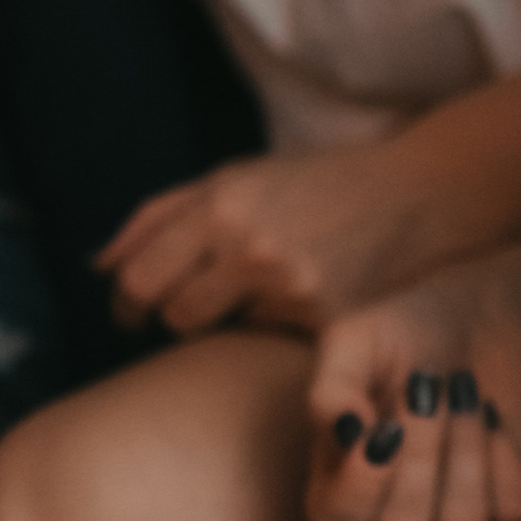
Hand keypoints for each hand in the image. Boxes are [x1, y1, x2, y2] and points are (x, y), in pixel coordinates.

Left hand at [101, 142, 434, 337]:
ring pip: (225, 335)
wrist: (424, 192)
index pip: (138, 279)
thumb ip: (159, 216)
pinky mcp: (329, 323)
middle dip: (177, 316)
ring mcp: (292, 290)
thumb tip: (96, 265)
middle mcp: (251, 248)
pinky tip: (305, 303)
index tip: (135, 310)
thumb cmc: (322, 182)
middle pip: (175, 317)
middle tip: (199, 309)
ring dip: (232, 322)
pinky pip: (274, 344)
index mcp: (222, 206)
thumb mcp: (236, 176)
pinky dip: (280, 330)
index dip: (128, 302)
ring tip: (264, 296)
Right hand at [304, 242, 520, 520]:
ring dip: (464, 450)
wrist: (480, 315)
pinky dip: (504, 455)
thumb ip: (333, 391)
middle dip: (421, 457)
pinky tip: (492, 415)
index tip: (382, 436)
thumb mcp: (353, 343)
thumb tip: (347, 436)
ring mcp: (453, 510)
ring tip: (462, 392)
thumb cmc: (401, 333)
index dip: (358, 494)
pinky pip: (510, 507)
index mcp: (340, 483)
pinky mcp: (508, 499)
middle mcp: (393, 510)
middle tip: (428, 388)